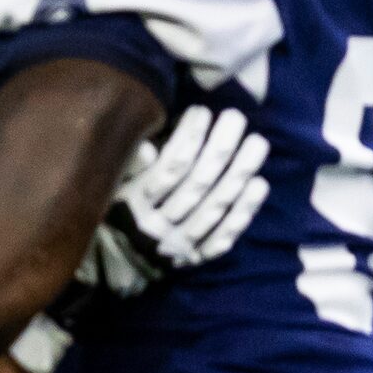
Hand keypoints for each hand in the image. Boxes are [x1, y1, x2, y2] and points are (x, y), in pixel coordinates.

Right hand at [116, 105, 270, 268]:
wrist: (118, 261)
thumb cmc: (117, 206)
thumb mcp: (112, 183)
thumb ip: (129, 166)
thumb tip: (149, 149)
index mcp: (132, 203)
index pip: (169, 167)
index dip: (188, 138)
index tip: (202, 112)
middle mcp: (156, 225)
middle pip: (198, 183)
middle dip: (220, 148)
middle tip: (236, 118)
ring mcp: (179, 244)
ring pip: (216, 205)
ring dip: (240, 173)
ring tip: (257, 142)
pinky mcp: (197, 258)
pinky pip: (225, 234)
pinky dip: (244, 210)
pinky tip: (260, 183)